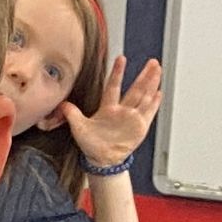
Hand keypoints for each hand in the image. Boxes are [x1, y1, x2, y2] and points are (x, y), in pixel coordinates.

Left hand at [59, 54, 162, 171]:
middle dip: (143, 75)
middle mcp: (122, 111)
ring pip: (144, 96)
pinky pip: (149, 113)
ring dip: (151, 83)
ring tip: (157, 69)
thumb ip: (71, 114)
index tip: (121, 59)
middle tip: (151, 62)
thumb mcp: (79, 128)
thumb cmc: (91, 146)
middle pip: (135, 88)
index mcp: (108, 108)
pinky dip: (154, 103)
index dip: (117, 73)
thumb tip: (61, 104)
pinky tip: (159, 93)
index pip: (114, 86)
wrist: (102, 162)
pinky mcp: (140, 127)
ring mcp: (132, 118)